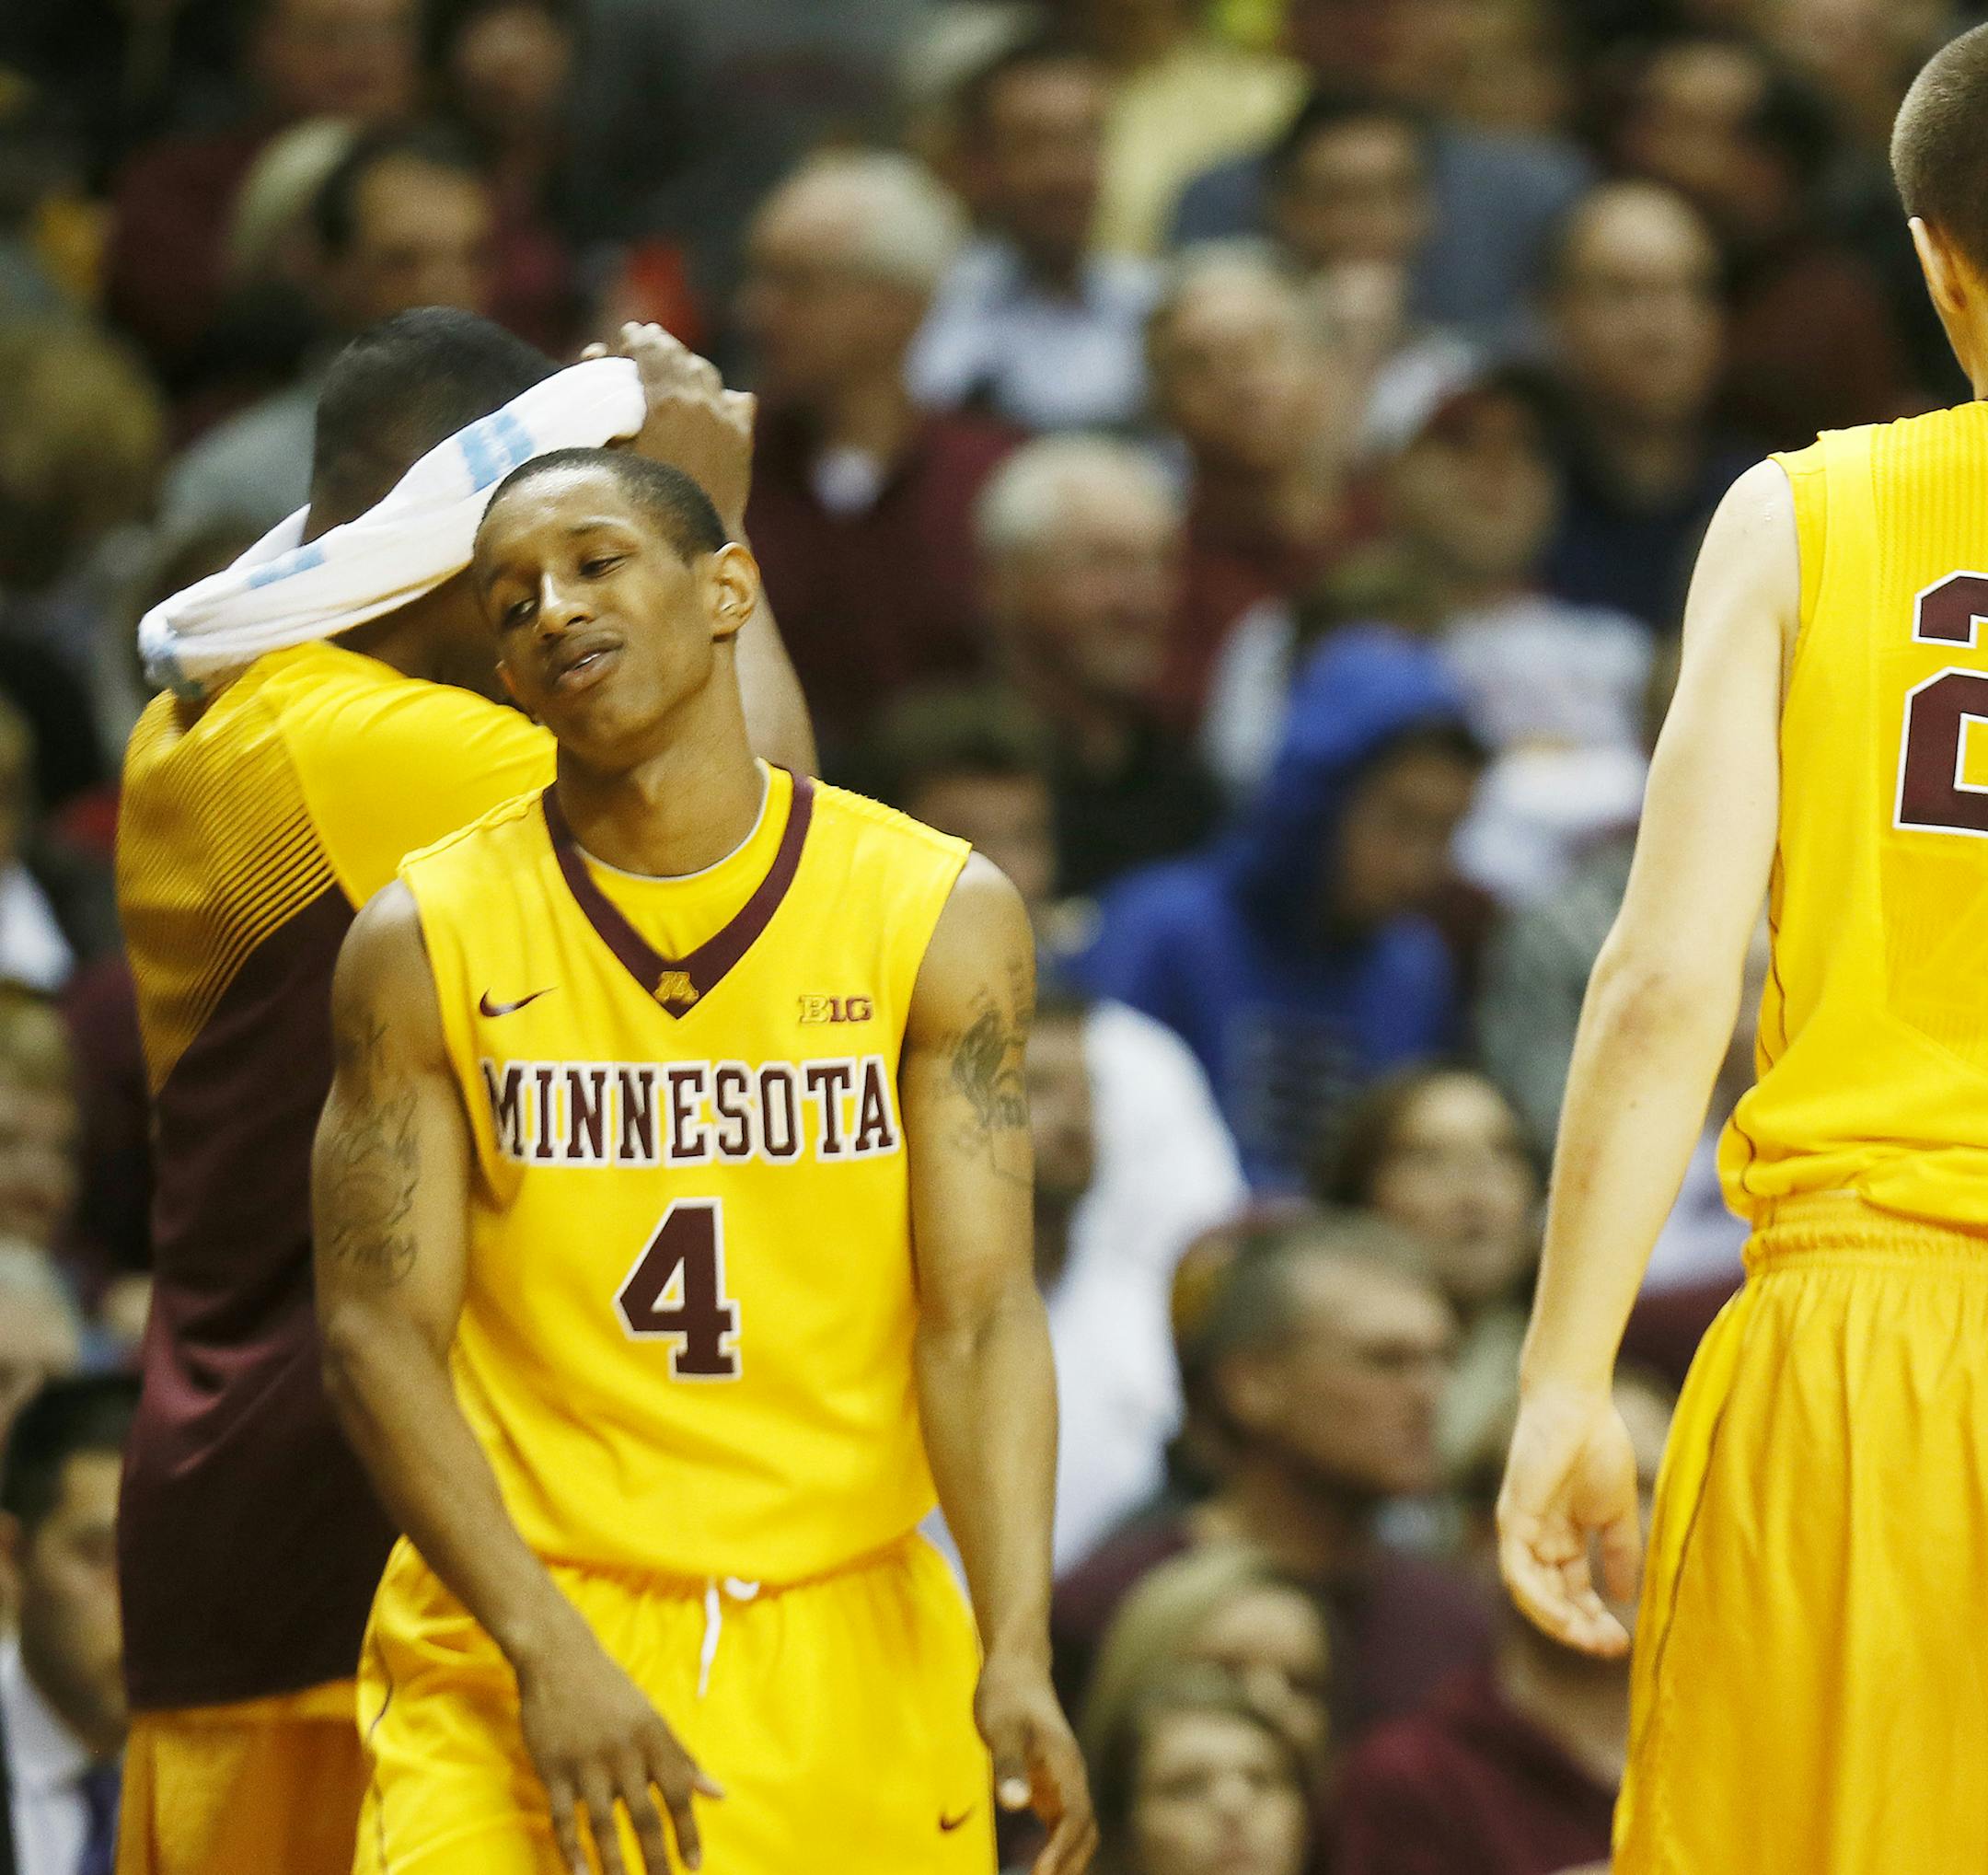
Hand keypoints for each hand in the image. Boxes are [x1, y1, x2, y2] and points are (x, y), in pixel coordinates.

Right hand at [514, 1620, 722, 1874]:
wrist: (558, 1657)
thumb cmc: (611, 1690)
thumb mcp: (651, 1718)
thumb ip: (682, 1759)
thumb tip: (719, 1793)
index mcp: (653, 1736)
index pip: (678, 1791)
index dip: (688, 1831)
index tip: (694, 1866)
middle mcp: (624, 1752)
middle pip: (646, 1815)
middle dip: (657, 1859)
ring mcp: (587, 1762)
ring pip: (605, 1825)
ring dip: (615, 1864)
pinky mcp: (554, 1769)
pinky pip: (564, 1819)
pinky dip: (572, 1850)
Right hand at [588, 322, 754, 534]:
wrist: (694, 536)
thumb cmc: (641, 495)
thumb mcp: (610, 447)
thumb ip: (602, 398)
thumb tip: (595, 351)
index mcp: (665, 401)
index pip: (650, 352)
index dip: (637, 340)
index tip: (628, 334)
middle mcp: (700, 402)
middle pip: (680, 358)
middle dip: (662, 346)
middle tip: (649, 339)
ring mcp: (725, 419)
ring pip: (708, 375)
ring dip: (689, 364)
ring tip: (676, 360)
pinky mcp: (743, 438)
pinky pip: (736, 402)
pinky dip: (723, 395)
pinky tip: (716, 396)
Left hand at [976, 1651, 1095, 1874]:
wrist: (1016, 1670)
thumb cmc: (1005, 1697)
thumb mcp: (1001, 1730)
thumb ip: (1008, 1767)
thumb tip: (1016, 1805)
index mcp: (1065, 1766)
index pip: (1074, 1818)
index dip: (1061, 1851)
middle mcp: (1072, 1777)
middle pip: (1084, 1832)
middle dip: (1069, 1865)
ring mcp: (1064, 1781)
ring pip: (1078, 1830)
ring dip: (1067, 1860)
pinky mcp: (1051, 1784)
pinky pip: (1064, 1824)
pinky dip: (1058, 1849)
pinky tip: (1040, 1868)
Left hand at [1498, 1380, 1641, 1656]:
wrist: (1577, 1405)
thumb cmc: (1597, 1446)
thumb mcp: (1616, 1512)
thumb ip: (1620, 1553)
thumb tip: (1626, 1598)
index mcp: (1560, 1537)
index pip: (1571, 1592)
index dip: (1594, 1620)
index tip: (1623, 1643)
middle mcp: (1536, 1539)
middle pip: (1551, 1599)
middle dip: (1579, 1629)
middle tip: (1610, 1648)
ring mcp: (1520, 1530)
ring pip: (1530, 1594)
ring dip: (1559, 1623)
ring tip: (1592, 1640)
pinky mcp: (1512, 1518)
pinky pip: (1517, 1571)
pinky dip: (1537, 1599)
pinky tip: (1563, 1619)